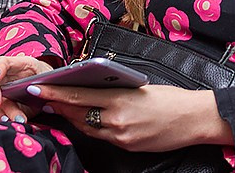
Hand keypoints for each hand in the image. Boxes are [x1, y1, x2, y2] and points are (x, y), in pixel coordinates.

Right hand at [0, 55, 53, 121]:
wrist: (45, 86)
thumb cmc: (44, 76)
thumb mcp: (47, 74)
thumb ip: (44, 81)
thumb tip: (38, 89)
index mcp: (17, 64)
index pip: (3, 62)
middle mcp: (5, 76)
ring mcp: (2, 90)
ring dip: (2, 110)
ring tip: (16, 118)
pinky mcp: (4, 104)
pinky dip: (4, 117)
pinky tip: (10, 121)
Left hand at [28, 84, 232, 150]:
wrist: (195, 120)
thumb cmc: (172, 98)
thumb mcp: (141, 86)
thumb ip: (115, 89)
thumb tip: (94, 86)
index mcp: (121, 100)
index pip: (79, 96)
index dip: (56, 93)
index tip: (39, 88)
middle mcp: (117, 121)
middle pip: (78, 115)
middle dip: (59, 106)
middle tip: (43, 95)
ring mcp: (121, 137)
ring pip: (87, 127)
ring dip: (72, 116)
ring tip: (60, 106)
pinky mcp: (127, 147)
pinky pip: (102, 136)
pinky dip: (91, 126)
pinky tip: (86, 118)